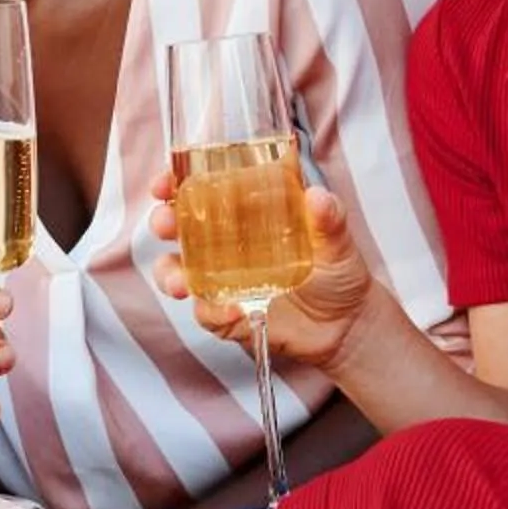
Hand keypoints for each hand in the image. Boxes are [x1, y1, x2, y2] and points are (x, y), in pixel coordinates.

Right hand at [147, 173, 381, 370]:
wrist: (345, 326)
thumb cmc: (337, 272)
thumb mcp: (337, 240)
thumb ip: (329, 218)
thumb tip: (318, 197)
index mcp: (245, 211)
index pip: (200, 188)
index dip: (175, 182)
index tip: (164, 183)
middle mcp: (224, 242)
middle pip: (177, 225)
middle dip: (162, 222)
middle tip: (166, 224)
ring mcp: (220, 279)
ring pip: (176, 270)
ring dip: (169, 273)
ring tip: (180, 283)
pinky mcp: (225, 313)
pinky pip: (204, 311)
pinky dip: (211, 311)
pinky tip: (230, 311)